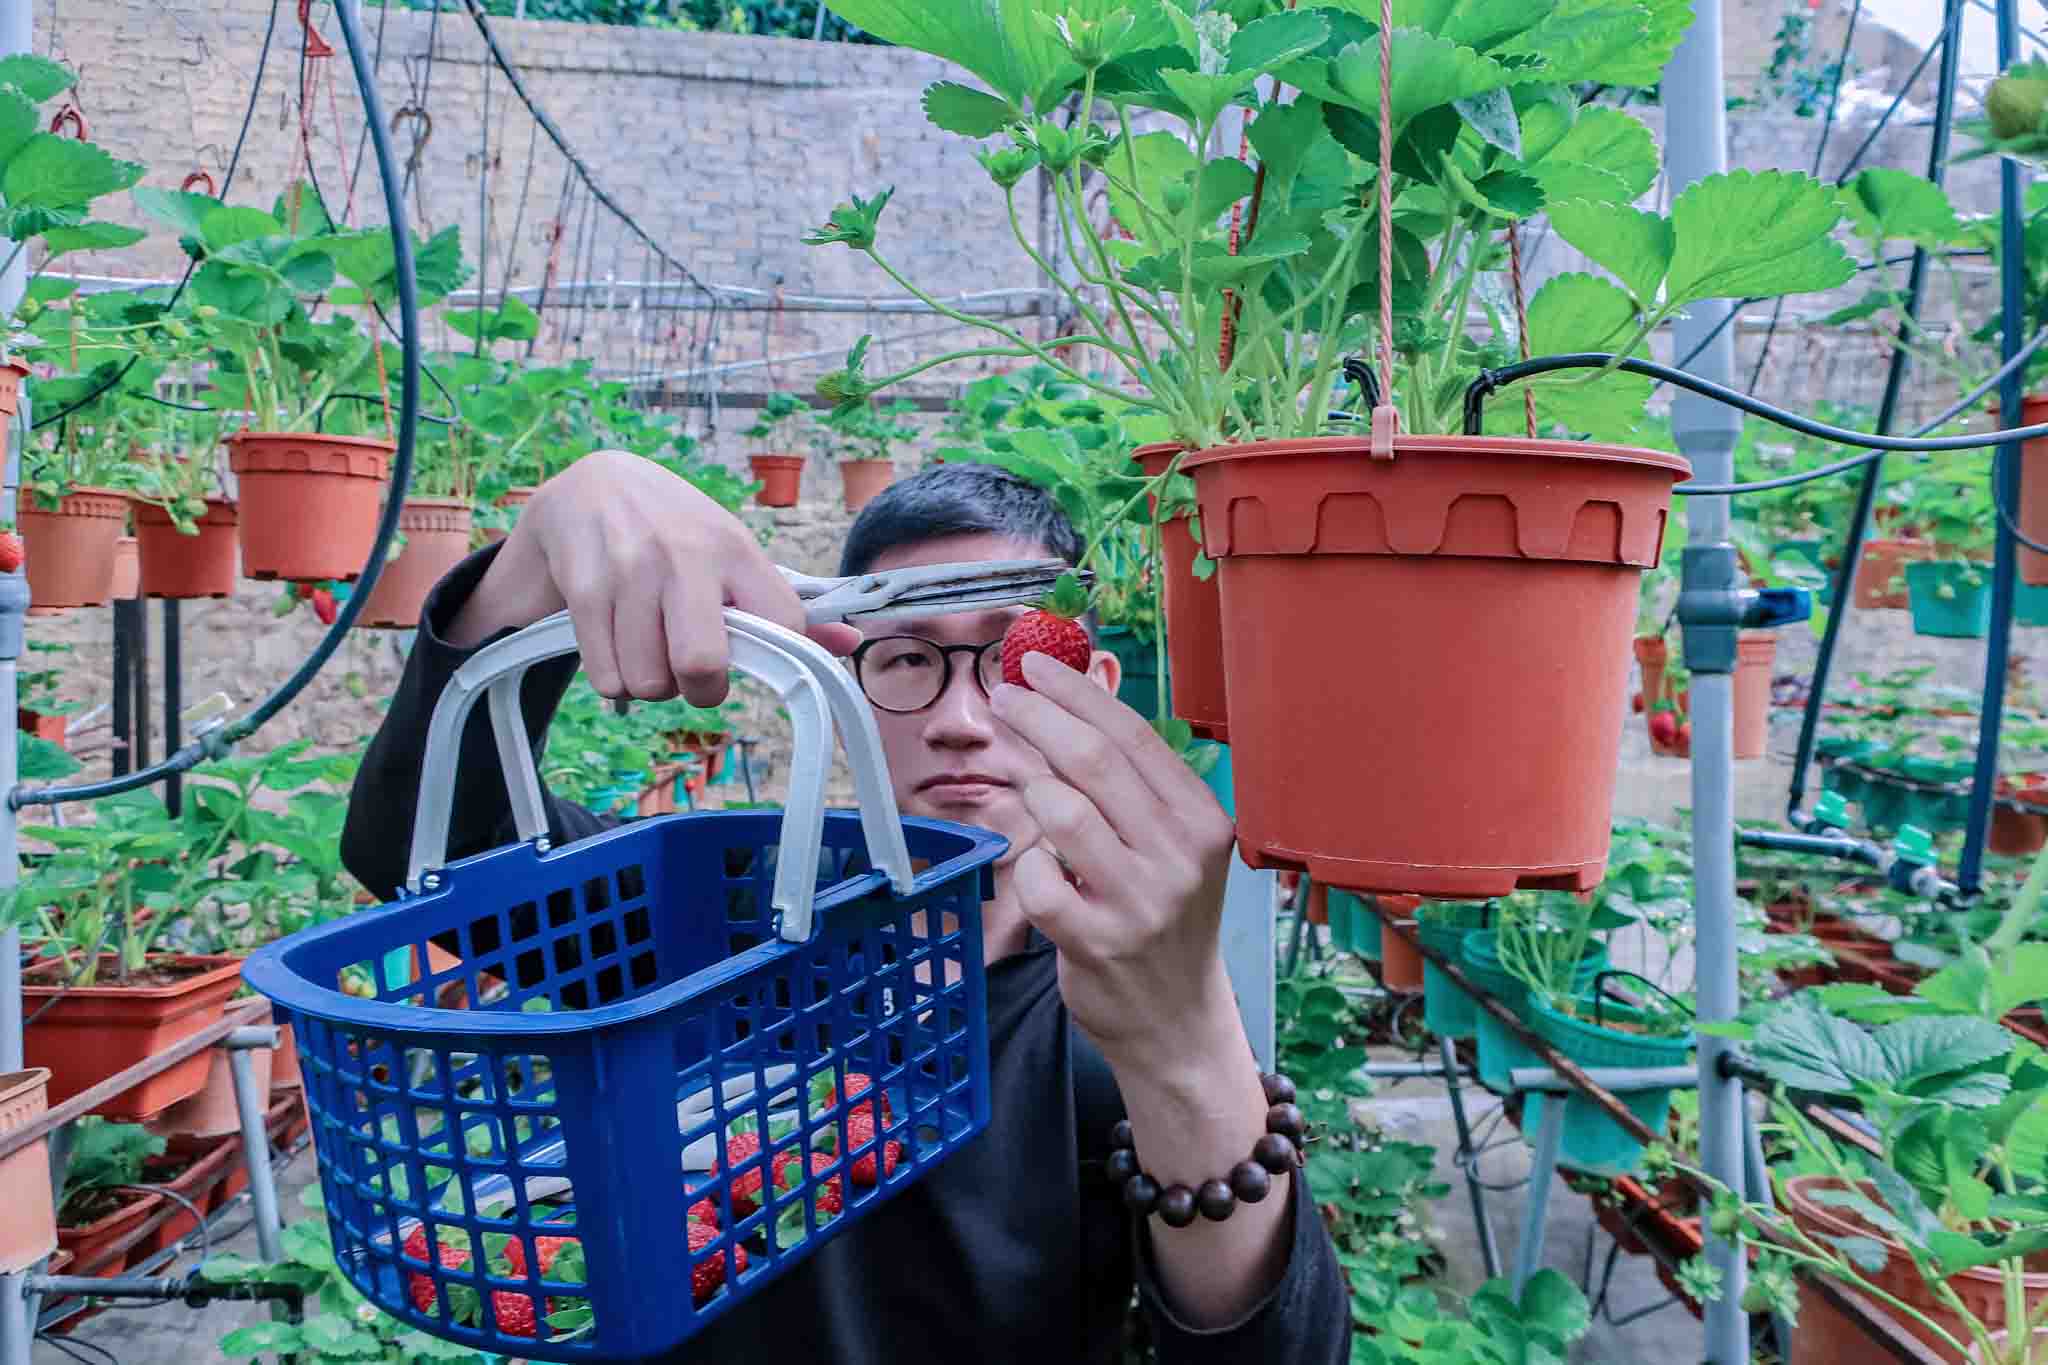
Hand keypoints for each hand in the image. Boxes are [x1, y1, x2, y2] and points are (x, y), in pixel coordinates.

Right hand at [449, 450, 858, 702]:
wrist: (591, 486)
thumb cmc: (675, 529)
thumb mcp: (731, 552)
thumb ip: (784, 604)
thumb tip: (850, 643)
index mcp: (734, 548)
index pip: (784, 625)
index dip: (775, 658)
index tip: (750, 652)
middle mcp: (684, 555)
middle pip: (703, 665)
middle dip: (701, 689)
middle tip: (692, 671)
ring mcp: (630, 571)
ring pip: (650, 682)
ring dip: (652, 683)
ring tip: (650, 648)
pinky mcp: (584, 588)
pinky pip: (608, 677)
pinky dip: (614, 678)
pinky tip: (618, 644)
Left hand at [989, 651, 1239, 1071]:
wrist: (1177, 1018)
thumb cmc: (1162, 916)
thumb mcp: (1170, 845)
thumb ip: (1130, 784)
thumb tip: (1069, 702)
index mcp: (1201, 819)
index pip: (1133, 736)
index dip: (1077, 693)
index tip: (1035, 666)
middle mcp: (1179, 856)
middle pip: (1093, 762)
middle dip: (1038, 719)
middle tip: (1005, 701)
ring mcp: (1140, 902)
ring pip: (1062, 814)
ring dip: (1032, 792)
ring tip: (1031, 794)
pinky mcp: (1098, 942)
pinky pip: (1038, 881)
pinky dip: (1028, 867)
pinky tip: (1043, 873)